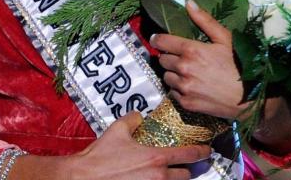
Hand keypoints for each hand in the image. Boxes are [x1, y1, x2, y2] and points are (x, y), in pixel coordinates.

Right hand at [10, 112, 209, 179]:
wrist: (83, 178)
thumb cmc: (100, 156)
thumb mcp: (118, 130)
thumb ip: (134, 119)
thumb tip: (140, 116)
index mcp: (157, 158)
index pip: (189, 155)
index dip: (202, 151)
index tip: (207, 150)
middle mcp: (158, 177)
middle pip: (186, 176)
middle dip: (188, 170)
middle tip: (187, 164)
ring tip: (171, 173)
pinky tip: (155, 179)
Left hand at [151, 0, 244, 118]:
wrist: (249, 97)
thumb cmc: (239, 63)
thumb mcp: (225, 38)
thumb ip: (205, 20)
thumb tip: (188, 2)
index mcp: (191, 50)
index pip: (162, 42)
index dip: (157, 39)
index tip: (156, 39)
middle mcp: (183, 69)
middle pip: (162, 60)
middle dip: (168, 56)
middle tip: (180, 57)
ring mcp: (183, 88)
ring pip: (166, 77)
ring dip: (173, 73)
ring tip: (187, 72)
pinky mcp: (186, 103)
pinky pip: (172, 93)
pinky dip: (178, 88)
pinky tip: (192, 86)